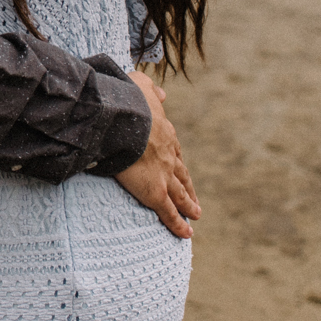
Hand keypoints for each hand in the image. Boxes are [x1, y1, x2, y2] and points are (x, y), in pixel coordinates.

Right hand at [115, 69, 198, 237]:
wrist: (124, 118)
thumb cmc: (128, 100)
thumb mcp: (141, 86)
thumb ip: (151, 90)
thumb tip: (162, 95)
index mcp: (165, 134)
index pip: (174, 151)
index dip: (177, 161)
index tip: (179, 167)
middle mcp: (169, 157)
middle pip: (182, 176)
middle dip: (189, 188)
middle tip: (195, 199)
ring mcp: (164, 176)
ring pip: (180, 196)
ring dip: (189, 206)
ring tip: (196, 215)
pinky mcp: (154, 193)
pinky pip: (168, 212)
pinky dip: (177, 224)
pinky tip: (186, 234)